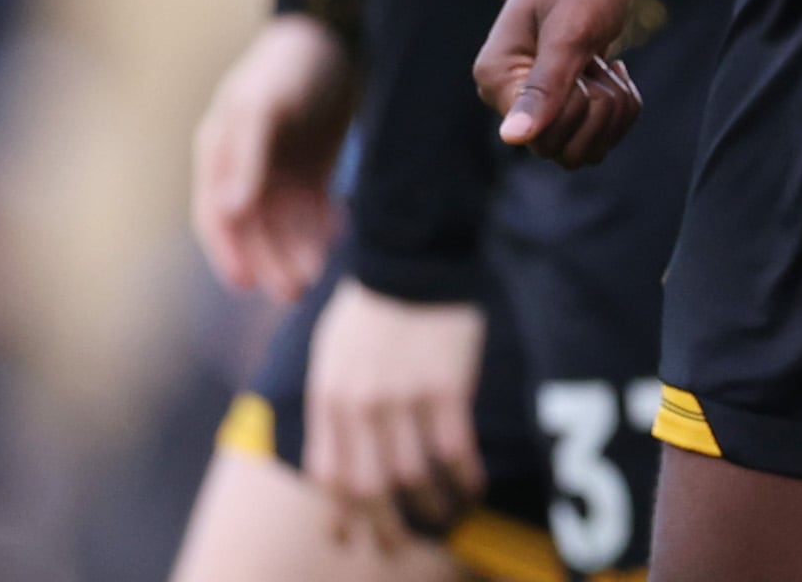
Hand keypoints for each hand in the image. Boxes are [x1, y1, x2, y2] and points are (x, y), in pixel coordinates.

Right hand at [191, 15, 354, 302]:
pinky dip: (322, 227)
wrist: (338, 31)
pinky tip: (337, 238)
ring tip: (316, 274)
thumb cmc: (290, 63)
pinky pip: (313, 208)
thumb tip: (231, 211)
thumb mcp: (263, 104)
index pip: (217, 215)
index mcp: (220, 152)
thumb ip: (246, 155)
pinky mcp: (313, 166)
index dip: (228, 252)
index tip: (246, 284)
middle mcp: (246, 167)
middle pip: (254, 228)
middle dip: (271, 261)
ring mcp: (279, 167)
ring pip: (285, 224)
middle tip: (295, 291)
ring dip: (297, 250)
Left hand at [301, 279, 486, 542]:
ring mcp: (404, 397)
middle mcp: (362, 405)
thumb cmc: (373, 306)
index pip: (329, 476)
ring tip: (445, 519)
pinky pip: (455, 449)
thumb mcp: (332, 353)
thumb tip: (336, 458)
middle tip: (398, 545)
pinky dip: (464, 477)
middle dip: (384, 527)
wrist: (414, 256)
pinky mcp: (446, 386)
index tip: (352, 537)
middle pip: (370, 488)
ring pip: (414, 476)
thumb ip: (332, 405)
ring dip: (431, 507)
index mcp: (329, 397)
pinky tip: (472, 487)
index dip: (341, 515)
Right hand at [474, 0, 644, 168]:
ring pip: (585, 147)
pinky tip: (614, 68)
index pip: (541, 139)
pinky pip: (598, 133)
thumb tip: (512, 138)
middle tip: (600, 62)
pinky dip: (620, 106)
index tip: (585, 67)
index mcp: (497, 79)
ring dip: (613, 109)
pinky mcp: (564, 98)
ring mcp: (537, 99)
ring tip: (608, 65)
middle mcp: (508, 97)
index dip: (577, 110)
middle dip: (599, 110)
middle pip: (563, 151)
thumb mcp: (570, 32)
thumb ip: (545, 87)